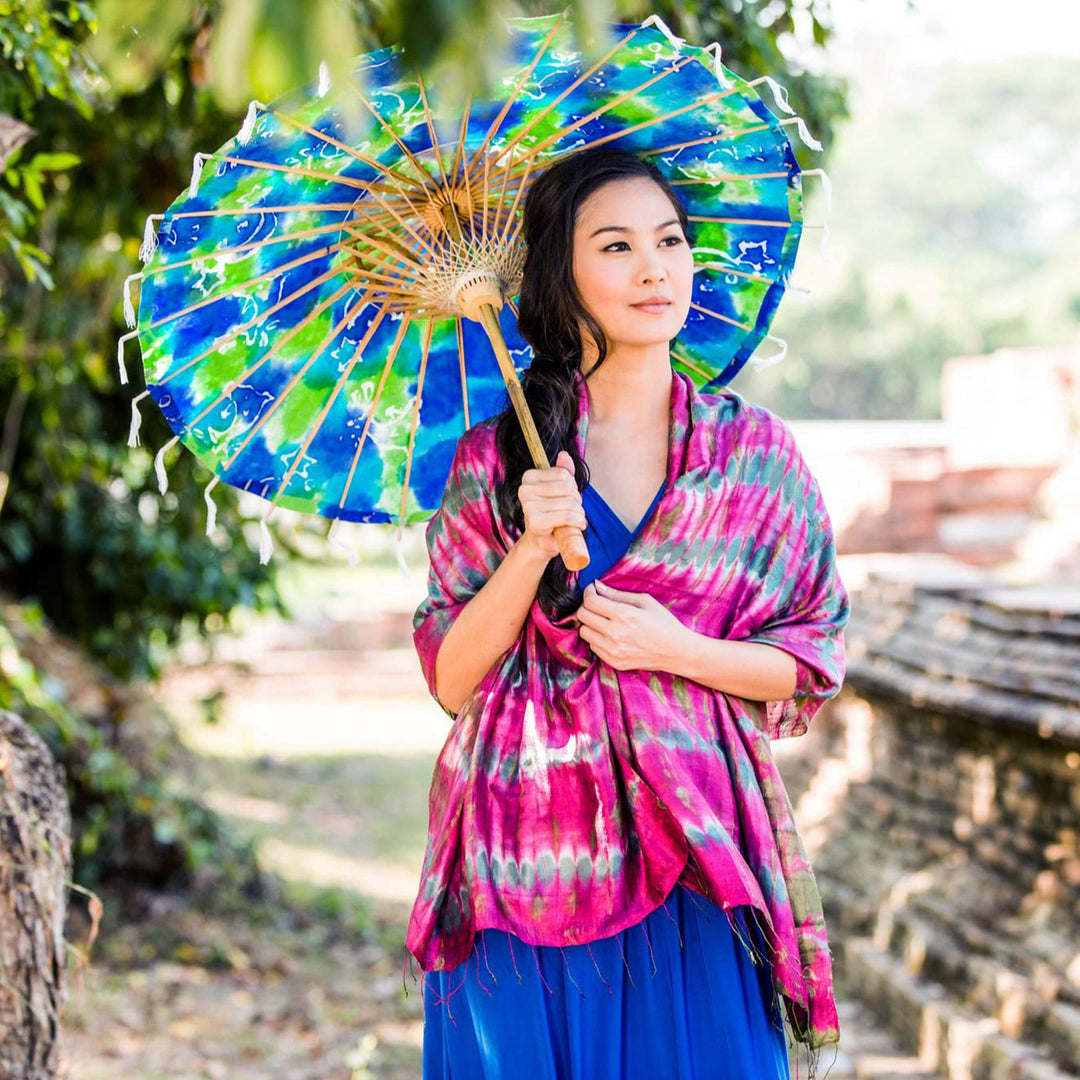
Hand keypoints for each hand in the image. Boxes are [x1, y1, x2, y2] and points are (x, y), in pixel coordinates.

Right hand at [517, 450, 586, 558]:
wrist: (541, 542)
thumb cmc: (552, 515)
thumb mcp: (559, 491)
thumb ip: (562, 472)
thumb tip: (564, 455)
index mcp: (529, 477)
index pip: (564, 474)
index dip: (572, 487)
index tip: (568, 498)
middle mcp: (525, 489)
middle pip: (567, 487)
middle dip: (576, 500)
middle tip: (572, 511)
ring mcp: (528, 506)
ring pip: (569, 502)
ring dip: (579, 513)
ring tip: (574, 520)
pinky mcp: (535, 521)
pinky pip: (567, 516)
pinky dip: (578, 522)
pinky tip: (577, 526)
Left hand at [573, 579, 688, 671]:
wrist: (677, 651)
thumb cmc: (663, 622)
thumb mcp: (644, 601)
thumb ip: (617, 594)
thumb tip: (597, 585)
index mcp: (624, 615)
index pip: (590, 601)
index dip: (588, 592)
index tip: (593, 590)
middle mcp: (615, 634)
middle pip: (582, 616)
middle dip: (587, 606)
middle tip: (597, 604)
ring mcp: (613, 650)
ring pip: (583, 632)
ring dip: (590, 623)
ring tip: (604, 620)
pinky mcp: (614, 662)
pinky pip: (592, 646)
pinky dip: (597, 638)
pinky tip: (611, 634)